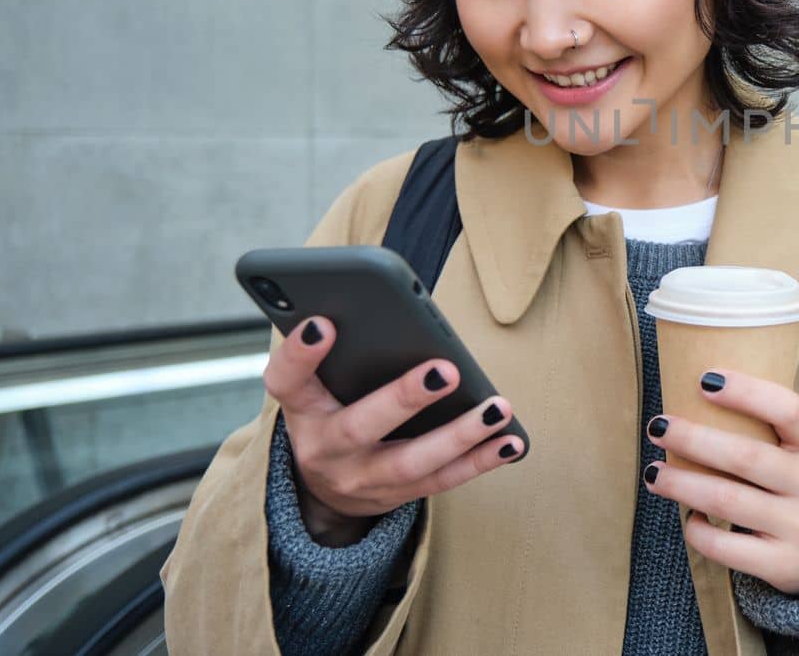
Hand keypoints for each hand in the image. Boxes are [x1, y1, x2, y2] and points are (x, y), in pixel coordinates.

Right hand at [262, 317, 524, 544]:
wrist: (323, 489)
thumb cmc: (332, 411)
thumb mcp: (318, 386)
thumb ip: (339, 353)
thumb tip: (383, 302)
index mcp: (302, 409)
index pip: (287, 380)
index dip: (301, 353)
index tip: (323, 323)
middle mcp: (325, 448)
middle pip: (360, 426)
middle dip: (404, 398)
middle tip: (445, 370)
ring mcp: (361, 479)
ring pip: (411, 461)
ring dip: (460, 434)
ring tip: (497, 407)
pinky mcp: (397, 497)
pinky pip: (443, 481)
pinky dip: (481, 460)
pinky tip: (511, 440)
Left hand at [642, 369, 798, 595]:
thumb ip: (769, 425)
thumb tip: (700, 390)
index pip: (789, 409)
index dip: (746, 392)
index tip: (705, 380)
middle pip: (745, 456)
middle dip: (692, 439)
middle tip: (658, 427)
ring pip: (726, 500)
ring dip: (680, 483)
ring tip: (653, 473)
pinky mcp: (783, 564)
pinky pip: (724, 546)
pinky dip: (696, 530)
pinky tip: (688, 516)